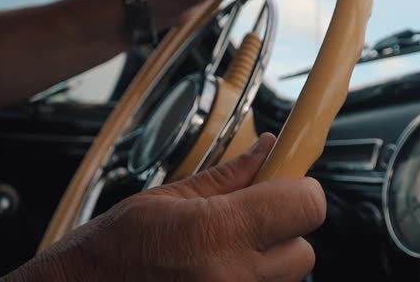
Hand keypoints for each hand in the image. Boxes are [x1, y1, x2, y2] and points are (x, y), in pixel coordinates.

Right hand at [3, 133, 325, 281]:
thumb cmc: (111, 252)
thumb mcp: (170, 197)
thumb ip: (230, 176)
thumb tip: (269, 149)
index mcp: (217, 233)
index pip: (308, 206)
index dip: (301, 189)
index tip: (286, 181)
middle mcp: (233, 277)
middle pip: (305, 250)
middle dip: (284, 229)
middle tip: (248, 218)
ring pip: (288, 278)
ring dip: (269, 260)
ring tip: (223, 249)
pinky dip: (251, 279)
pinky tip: (216, 269)